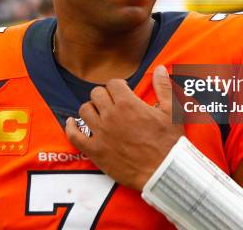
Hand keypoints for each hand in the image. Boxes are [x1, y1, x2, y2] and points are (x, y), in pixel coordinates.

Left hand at [65, 65, 183, 191]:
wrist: (164, 172)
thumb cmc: (169, 143)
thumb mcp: (172, 112)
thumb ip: (163, 87)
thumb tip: (160, 69)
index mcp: (128, 104)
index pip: (113, 83)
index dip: (119, 86)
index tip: (123, 92)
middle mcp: (111, 116)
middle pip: (96, 94)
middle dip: (104, 95)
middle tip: (112, 103)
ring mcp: (101, 133)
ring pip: (84, 110)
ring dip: (91, 109)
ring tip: (99, 113)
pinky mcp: (95, 150)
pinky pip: (74, 135)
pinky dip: (71, 127)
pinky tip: (72, 123)